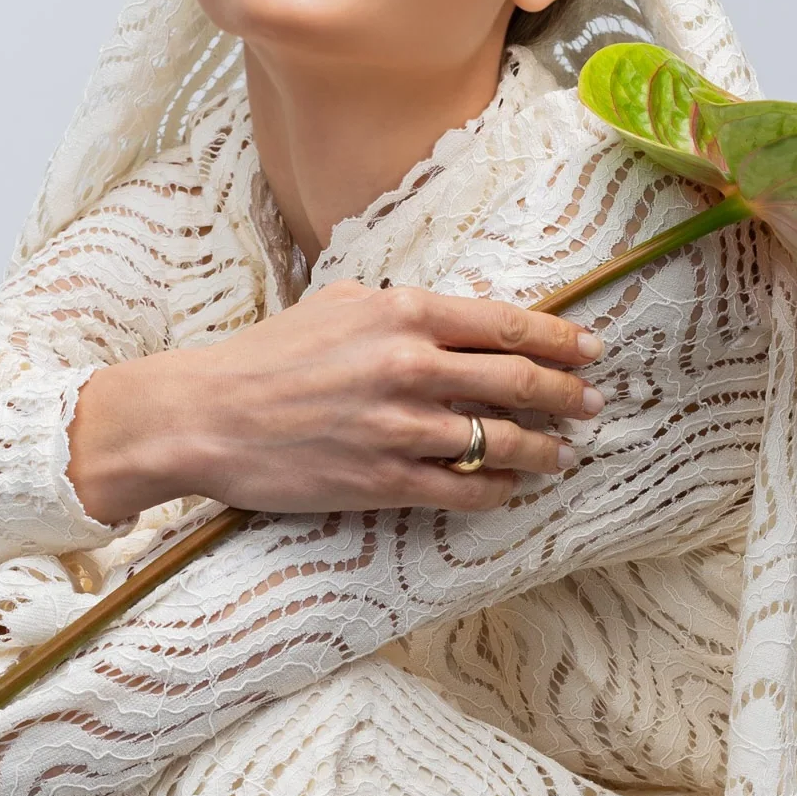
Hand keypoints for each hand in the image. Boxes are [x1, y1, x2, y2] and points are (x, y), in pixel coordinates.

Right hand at [67, 279, 604, 520]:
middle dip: (569, 396)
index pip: (509, 325)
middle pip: (521, 382)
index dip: (562, 340)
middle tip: (592, 405)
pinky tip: (512, 487)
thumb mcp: (336, 306)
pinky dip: (499, 490)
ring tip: (564, 454)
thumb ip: (400, 309)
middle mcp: (412, 366)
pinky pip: (466, 489)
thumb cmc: (265, 358)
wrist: (205, 417)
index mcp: (403, 313)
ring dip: (546, 449)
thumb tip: (454, 318)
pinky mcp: (385, 480)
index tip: (591, 350)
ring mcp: (401, 427)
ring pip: (503, 440)